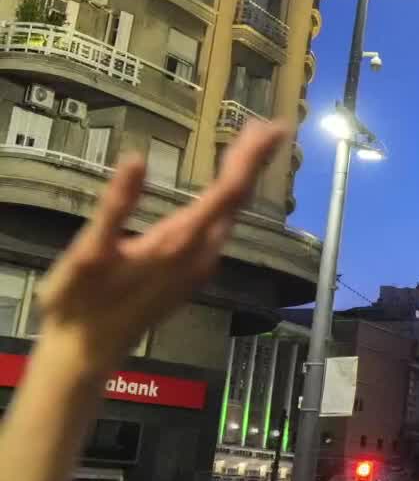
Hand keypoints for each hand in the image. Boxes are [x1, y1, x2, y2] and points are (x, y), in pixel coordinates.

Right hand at [32, 121, 287, 374]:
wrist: (86, 353)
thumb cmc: (81, 303)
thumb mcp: (89, 252)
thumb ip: (116, 206)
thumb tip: (135, 160)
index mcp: (180, 241)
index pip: (230, 190)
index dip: (254, 157)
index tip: (275, 129)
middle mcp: (200, 253)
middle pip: (237, 199)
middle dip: (253, 161)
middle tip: (266, 127)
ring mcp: (199, 266)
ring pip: (232, 215)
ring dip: (241, 179)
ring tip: (247, 147)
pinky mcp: (191, 274)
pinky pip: (221, 228)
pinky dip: (227, 200)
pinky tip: (221, 192)